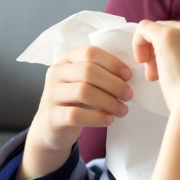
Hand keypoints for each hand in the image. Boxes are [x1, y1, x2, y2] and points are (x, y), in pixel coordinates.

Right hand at [22, 46, 132, 179]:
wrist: (51, 126)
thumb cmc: (74, 100)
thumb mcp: (85, 82)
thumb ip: (101, 74)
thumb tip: (128, 75)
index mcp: (66, 59)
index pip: (90, 53)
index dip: (112, 63)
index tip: (128, 76)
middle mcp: (56, 73)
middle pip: (88, 71)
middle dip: (113, 83)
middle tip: (128, 95)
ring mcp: (51, 94)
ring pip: (83, 92)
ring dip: (108, 101)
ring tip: (122, 110)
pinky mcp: (52, 116)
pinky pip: (76, 115)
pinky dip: (97, 118)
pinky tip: (109, 120)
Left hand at [131, 13, 179, 116]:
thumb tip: (177, 54)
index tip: (177, 65)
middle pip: (177, 27)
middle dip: (166, 50)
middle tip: (159, 75)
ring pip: (161, 29)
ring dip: (154, 51)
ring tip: (153, 76)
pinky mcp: (167, 35)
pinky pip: (145, 28)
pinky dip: (139, 41)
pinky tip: (141, 60)